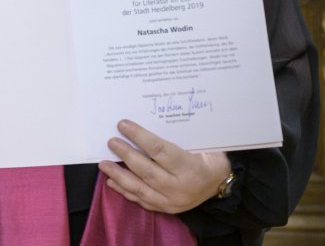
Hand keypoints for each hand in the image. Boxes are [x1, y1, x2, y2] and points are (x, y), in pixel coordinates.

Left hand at [98, 119, 229, 213]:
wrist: (221, 184)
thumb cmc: (210, 157)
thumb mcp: (204, 143)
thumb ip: (182, 134)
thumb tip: (154, 114)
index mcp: (192, 168)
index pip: (160, 151)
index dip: (140, 137)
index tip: (123, 125)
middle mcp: (180, 188)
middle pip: (147, 171)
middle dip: (126, 155)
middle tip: (111, 141)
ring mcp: (172, 201)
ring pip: (140, 189)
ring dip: (119, 176)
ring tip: (103, 164)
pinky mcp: (166, 209)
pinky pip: (142, 201)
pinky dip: (125, 191)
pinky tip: (111, 181)